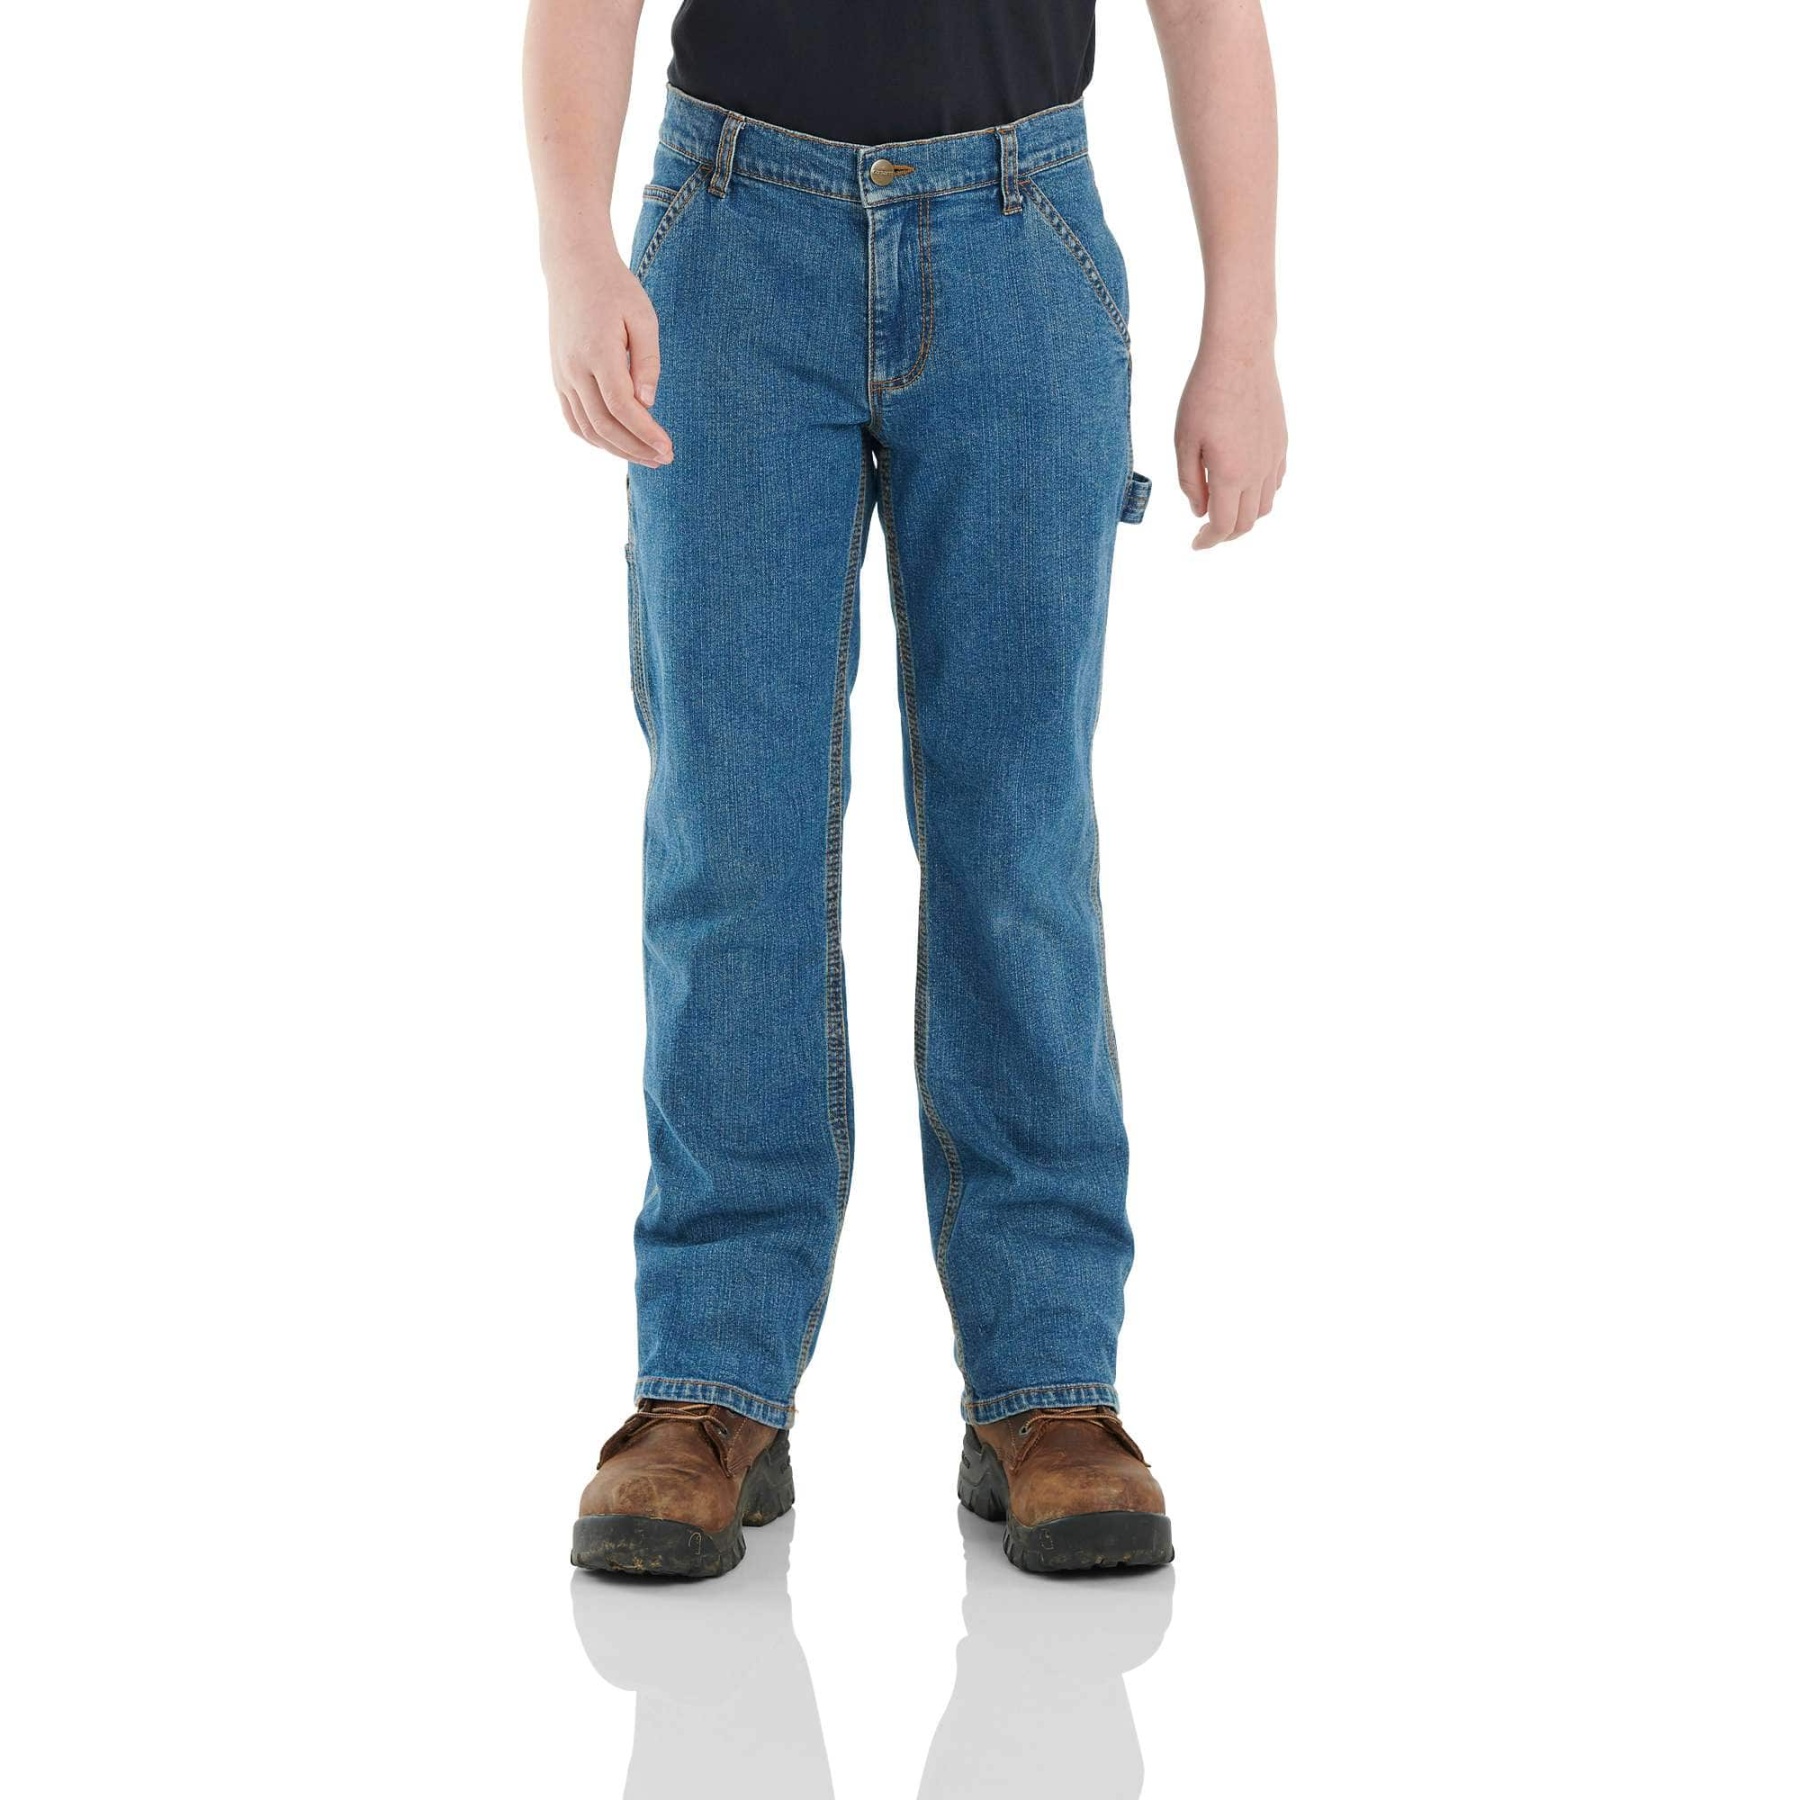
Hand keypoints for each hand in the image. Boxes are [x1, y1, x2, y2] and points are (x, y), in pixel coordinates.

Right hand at [545, 248, 671, 464]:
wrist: (574, 268)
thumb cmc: (616, 289)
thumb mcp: (643, 318)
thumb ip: (647, 362)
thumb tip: (648, 405)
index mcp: (598, 353)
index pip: (623, 408)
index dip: (646, 433)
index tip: (668, 448)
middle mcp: (575, 369)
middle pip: (605, 425)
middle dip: (636, 448)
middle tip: (664, 458)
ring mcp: (562, 375)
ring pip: (587, 428)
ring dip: (617, 449)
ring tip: (646, 456)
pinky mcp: (558, 376)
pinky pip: (573, 419)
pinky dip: (594, 438)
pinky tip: (617, 444)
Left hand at [1175, 339, 1286, 547]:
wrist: (1240, 356)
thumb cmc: (1204, 395)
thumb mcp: (1184, 441)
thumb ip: (1190, 482)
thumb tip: (1199, 510)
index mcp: (1230, 475)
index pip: (1223, 526)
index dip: (1208, 541)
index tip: (1195, 544)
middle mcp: (1257, 472)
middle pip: (1246, 523)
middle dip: (1225, 534)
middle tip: (1206, 532)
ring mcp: (1273, 458)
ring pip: (1264, 506)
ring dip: (1244, 517)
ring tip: (1224, 510)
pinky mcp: (1281, 443)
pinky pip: (1275, 483)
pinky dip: (1260, 496)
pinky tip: (1243, 487)